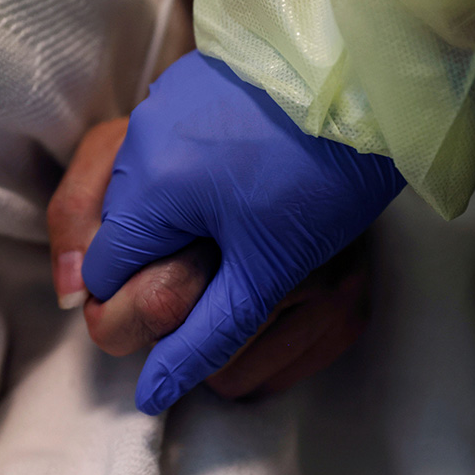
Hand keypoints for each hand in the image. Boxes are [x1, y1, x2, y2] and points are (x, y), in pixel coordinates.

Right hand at [81, 51, 404, 414]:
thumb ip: (201, 336)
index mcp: (149, 185)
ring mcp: (160, 100)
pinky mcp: (186, 80)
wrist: (373, 80)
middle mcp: (138, 136)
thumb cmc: (325, 179)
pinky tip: (239, 170)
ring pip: (135, 187)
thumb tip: (149, 394)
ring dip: (171, 211)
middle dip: (156, 255)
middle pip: (115, 231)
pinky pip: (158, 144)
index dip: (140, 300)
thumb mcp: (265, 271)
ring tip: (239, 210)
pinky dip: (184, 169)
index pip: (101, 275)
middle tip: (223, 256)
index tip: (194, 297)